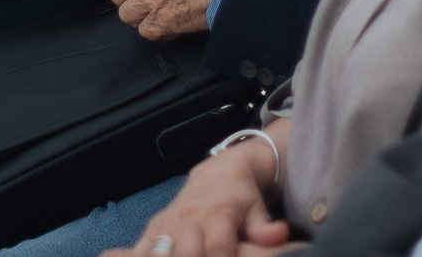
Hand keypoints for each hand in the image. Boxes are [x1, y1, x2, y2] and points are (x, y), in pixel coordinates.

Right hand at [123, 131, 293, 255]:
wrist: (218, 173)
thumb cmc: (242, 198)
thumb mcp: (258, 210)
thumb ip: (265, 228)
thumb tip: (279, 234)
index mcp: (217, 213)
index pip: (218, 250)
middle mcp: (189, 217)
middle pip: (187, 254)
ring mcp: (168, 222)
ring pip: (160, 252)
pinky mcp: (153, 227)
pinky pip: (141, 248)